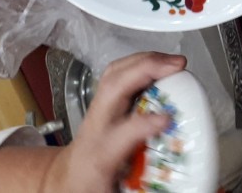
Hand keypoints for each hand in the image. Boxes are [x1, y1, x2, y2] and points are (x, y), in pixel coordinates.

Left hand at [43, 51, 186, 192]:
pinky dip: (138, 64)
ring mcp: (96, 111)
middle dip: (144, 69)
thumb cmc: (88, 187)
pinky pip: (117, 75)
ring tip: (170, 61)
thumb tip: (178, 186)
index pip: (118, 136)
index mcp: (99, 156)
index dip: (143, 124)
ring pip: (113, 74)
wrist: (64, 181)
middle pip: (112, 87)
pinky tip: (156, 65)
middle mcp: (96, 128)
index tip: (167, 119)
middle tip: (175, 66)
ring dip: (143, 61)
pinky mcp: (101, 104)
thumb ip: (146, 188)